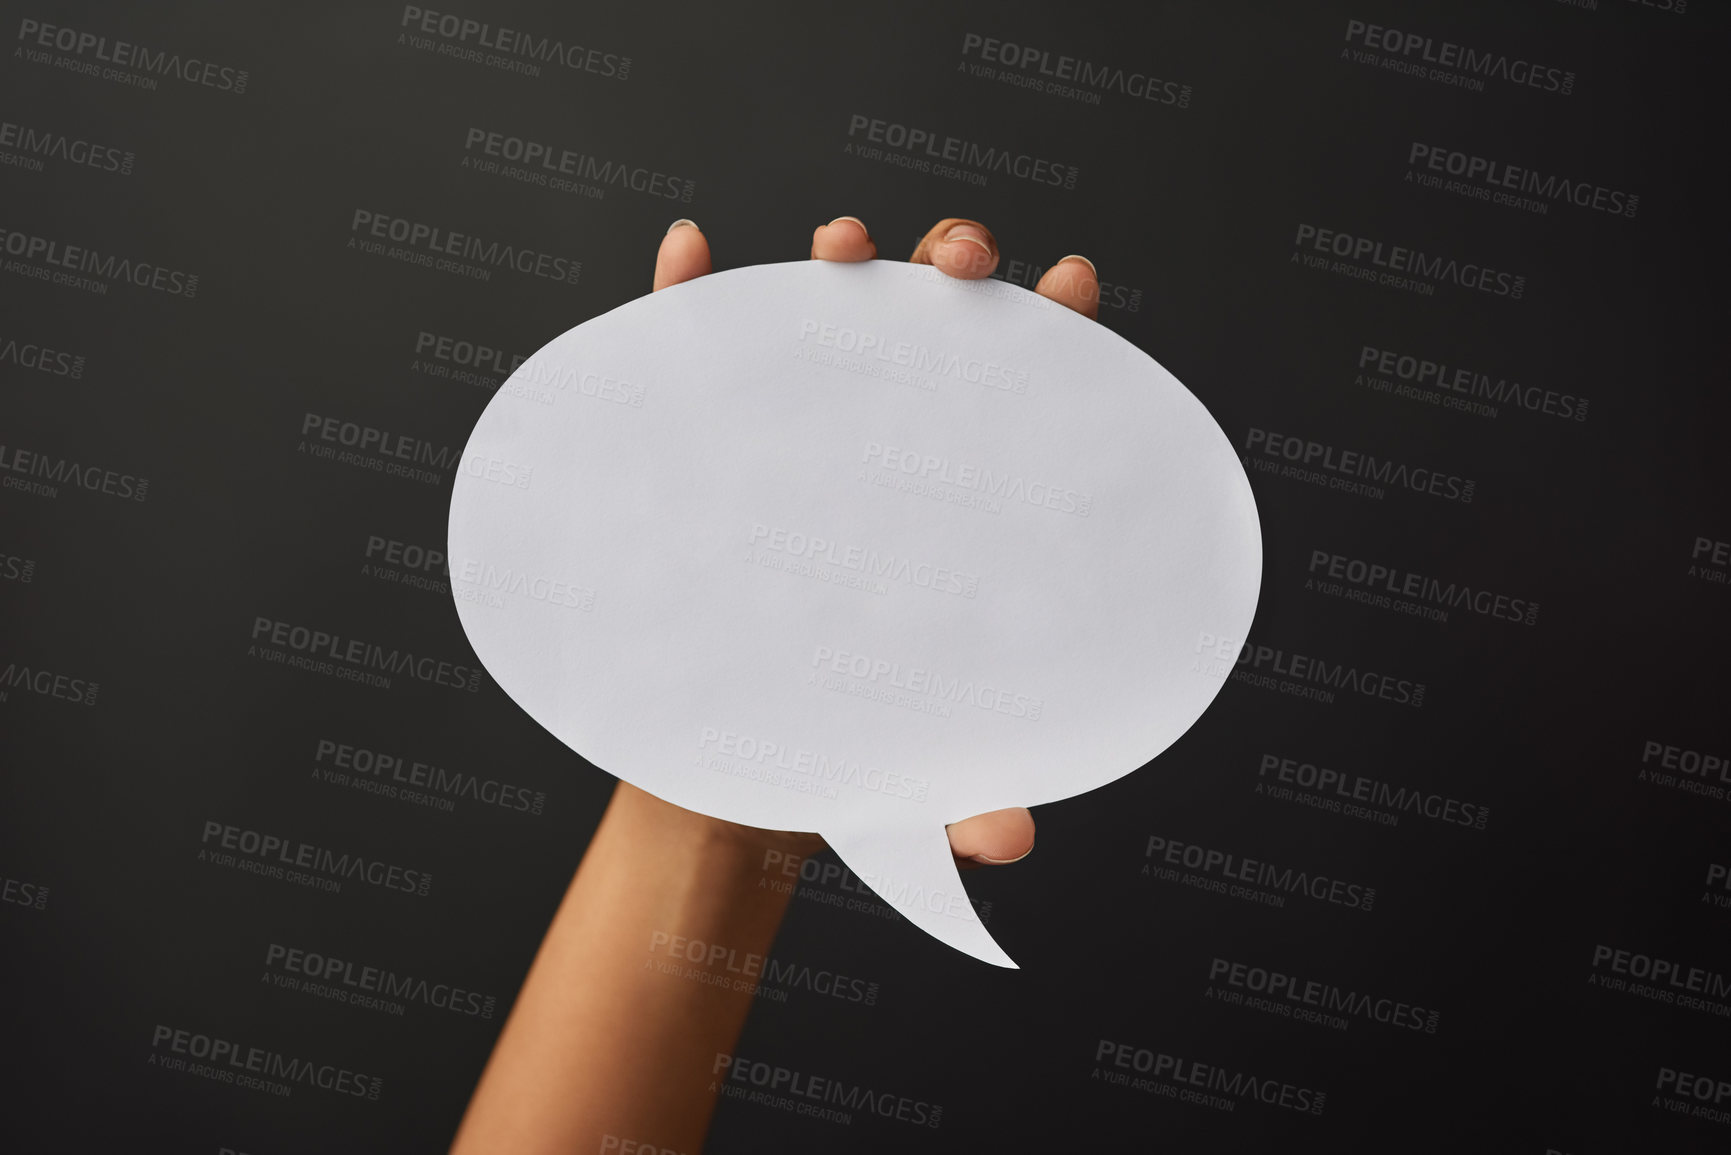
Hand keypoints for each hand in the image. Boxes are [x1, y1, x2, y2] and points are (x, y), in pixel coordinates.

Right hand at [641, 213, 1106, 868]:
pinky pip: (681, 352)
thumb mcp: (912, 785)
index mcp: (956, 506)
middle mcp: (878, 450)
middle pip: (929, 322)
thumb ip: (967, 800)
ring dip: (837, 261)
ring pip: (817, 317)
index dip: (1055, 331)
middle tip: (960, 269)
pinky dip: (681, 291)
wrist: (728, 778)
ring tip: (838, 247)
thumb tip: (1008, 837)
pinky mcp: (692, 452)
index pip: (1021, 393)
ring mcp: (786, 440)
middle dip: (953, 263)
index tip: (1074, 290)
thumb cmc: (843, 754)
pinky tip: (685, 255)